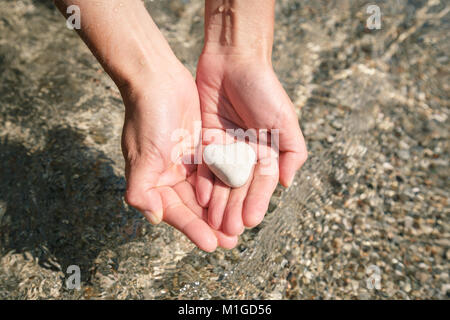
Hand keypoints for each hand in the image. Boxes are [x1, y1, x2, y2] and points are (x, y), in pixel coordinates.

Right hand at [121, 65, 236, 251]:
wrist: (157, 79)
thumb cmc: (146, 117)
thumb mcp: (142, 156)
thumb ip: (142, 190)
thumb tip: (154, 218)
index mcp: (155, 182)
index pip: (176, 212)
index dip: (194, 229)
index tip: (213, 245)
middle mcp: (171, 176)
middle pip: (194, 207)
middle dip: (212, 224)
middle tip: (232, 241)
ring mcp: (187, 162)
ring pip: (208, 192)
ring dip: (222, 208)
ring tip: (240, 226)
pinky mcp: (202, 147)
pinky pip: (217, 170)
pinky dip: (227, 184)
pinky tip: (241, 196)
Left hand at [195, 54, 306, 234]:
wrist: (234, 61)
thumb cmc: (265, 89)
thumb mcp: (285, 121)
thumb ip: (292, 153)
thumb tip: (286, 184)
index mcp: (268, 152)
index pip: (262, 184)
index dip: (256, 202)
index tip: (249, 222)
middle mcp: (247, 154)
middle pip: (240, 187)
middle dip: (234, 208)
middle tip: (227, 231)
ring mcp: (226, 148)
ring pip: (222, 180)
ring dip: (218, 202)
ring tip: (213, 223)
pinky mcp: (206, 140)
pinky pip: (204, 165)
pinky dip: (204, 181)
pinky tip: (201, 198)